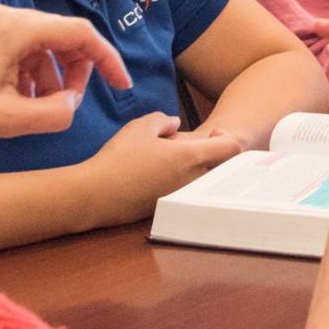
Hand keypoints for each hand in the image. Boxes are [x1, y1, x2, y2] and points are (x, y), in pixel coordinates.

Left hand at [0, 1, 129, 156]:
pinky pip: (12, 43)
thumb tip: (71, 101)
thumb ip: (56, 112)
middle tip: (72, 101)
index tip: (121, 84)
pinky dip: (24, 68)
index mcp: (14, 28)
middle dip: (73, 68)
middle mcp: (0, 13)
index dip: (107, 59)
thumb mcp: (10, 120)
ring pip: (35, 40)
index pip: (79, 33)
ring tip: (37, 108)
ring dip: (47, 72)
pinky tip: (14, 98)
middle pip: (57, 33)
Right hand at [76, 111, 243, 221]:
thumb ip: (163, 119)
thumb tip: (174, 123)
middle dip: (213, 155)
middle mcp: (193, 180)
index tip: (211, 133)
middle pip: (222, 167)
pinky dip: (182, 182)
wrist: (97, 194)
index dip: (225, 138)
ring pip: (204, 181)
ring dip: (198, 169)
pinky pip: (187, 193)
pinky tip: (160, 175)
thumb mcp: (140, 126)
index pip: (231, 148)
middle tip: (192, 146)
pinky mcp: (170, 208)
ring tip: (174, 159)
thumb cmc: (119, 158)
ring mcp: (183, 197)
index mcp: (192, 158)